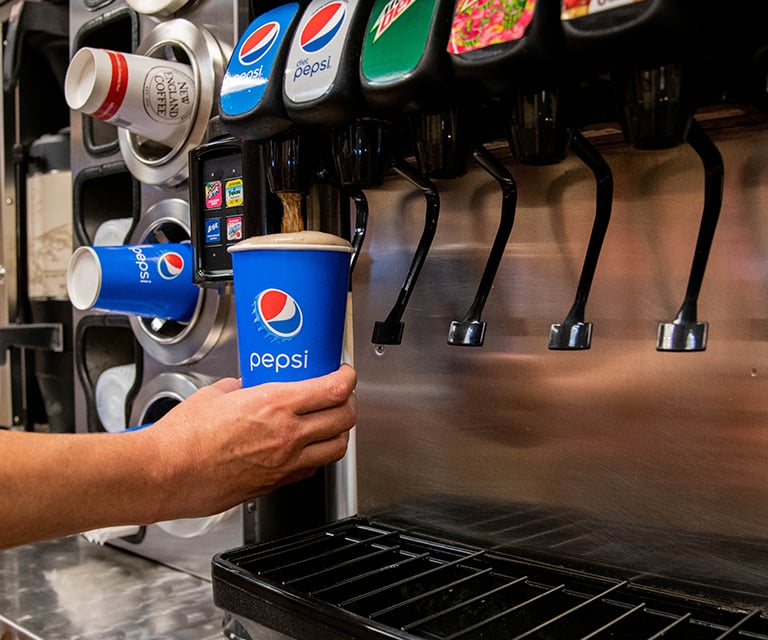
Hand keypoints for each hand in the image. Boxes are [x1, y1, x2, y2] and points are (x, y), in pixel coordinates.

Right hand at [144, 364, 357, 520]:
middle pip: (345, 418)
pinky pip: (312, 469)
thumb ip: (240, 388)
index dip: (347, 378)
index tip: (344, 373)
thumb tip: (245, 387)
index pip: (334, 390)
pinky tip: (305, 448)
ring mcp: (285, 463)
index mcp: (275, 405)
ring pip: (337, 448)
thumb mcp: (215, 394)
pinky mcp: (276, 484)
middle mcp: (287, 435)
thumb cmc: (183, 437)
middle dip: (349, 403)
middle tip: (340, 396)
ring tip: (330, 422)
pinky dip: (317, 456)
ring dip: (339, 432)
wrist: (165, 474)